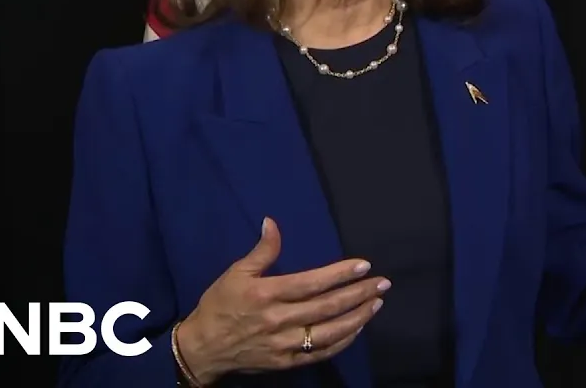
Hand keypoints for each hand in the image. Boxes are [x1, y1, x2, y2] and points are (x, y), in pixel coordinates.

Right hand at [175, 217, 389, 382]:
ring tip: (376, 304)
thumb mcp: (235, 273)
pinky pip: (320, 353)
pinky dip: (342, 342)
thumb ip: (261, 250)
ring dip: (357, 318)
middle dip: (358, 294)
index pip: (311, 283)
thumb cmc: (219, 305)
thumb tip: (272, 222)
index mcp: (266, 294)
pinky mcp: (287, 362)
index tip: (363, 265)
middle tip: (383, 283)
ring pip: (329, 332)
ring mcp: (285, 344)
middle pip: (327, 307)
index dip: (339, 274)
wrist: (202, 349)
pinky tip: (357, 329)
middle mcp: (279, 319)